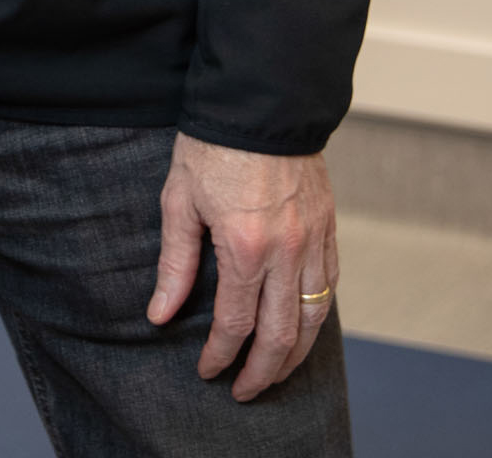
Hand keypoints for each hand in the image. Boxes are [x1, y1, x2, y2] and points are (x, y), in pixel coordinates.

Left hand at [148, 137, 338, 400]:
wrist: (262, 99)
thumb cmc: (214, 144)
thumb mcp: (179, 200)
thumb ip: (176, 263)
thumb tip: (162, 313)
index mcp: (245, 246)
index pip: (235, 323)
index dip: (221, 355)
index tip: (207, 371)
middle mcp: (286, 250)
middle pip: (280, 334)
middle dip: (262, 371)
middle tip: (244, 392)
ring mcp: (314, 239)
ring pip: (313, 317)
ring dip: (295, 354)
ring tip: (275, 373)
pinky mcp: (329, 226)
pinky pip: (330, 284)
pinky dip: (318, 316)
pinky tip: (303, 328)